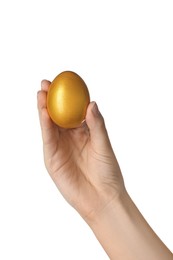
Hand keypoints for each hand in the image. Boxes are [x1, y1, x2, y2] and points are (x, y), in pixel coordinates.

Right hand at [37, 80, 124, 220]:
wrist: (102, 198)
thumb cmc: (108, 172)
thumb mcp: (104, 144)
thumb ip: (97, 124)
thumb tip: (92, 103)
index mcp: (83, 133)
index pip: (72, 111)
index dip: (67, 97)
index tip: (64, 81)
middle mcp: (70, 138)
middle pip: (57, 115)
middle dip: (50, 99)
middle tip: (46, 83)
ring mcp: (60, 147)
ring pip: (49, 124)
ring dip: (44, 109)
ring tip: (41, 93)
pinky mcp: (52, 158)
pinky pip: (48, 138)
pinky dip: (45, 125)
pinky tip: (44, 112)